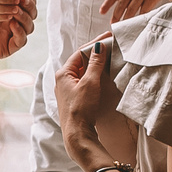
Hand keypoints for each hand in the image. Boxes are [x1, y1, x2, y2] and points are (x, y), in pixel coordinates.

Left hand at [0, 0, 30, 63]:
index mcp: (4, 5)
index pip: (26, 0)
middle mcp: (8, 19)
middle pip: (31, 13)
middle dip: (30, 5)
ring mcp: (7, 34)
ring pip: (29, 26)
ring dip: (26, 17)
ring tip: (15, 10)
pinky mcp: (5, 48)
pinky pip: (21, 41)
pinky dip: (20, 31)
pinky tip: (11, 22)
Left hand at [53, 42, 109, 158]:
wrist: (77, 134)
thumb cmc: (81, 108)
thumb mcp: (90, 82)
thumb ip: (95, 64)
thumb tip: (99, 47)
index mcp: (63, 74)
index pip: (80, 52)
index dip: (95, 44)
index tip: (108, 38)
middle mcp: (62, 81)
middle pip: (80, 61)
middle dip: (95, 54)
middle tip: (110, 46)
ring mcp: (67, 91)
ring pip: (82, 72)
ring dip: (95, 65)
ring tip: (109, 58)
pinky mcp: (73, 99)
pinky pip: (83, 82)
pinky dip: (93, 76)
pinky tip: (102, 76)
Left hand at [100, 0, 171, 23]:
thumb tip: (115, 3)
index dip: (107, 4)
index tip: (102, 12)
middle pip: (121, 5)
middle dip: (116, 16)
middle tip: (113, 25)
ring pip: (131, 10)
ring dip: (126, 19)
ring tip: (123, 27)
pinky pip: (143, 11)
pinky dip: (139, 18)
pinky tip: (136, 23)